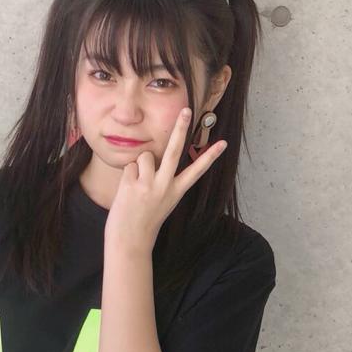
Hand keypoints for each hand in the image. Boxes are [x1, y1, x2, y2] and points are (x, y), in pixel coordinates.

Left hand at [104, 106, 226, 254]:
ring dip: (139, 166)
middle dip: (180, 129)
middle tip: (186, 110)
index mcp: (176, 191)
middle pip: (173, 151)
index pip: (196, 170)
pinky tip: (128, 191)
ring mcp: (149, 184)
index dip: (210, 156)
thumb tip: (151, 157)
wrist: (130, 241)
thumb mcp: (161, 201)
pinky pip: (130, 166)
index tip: (223, 143)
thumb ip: (161, 179)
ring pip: (145, 156)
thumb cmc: (145, 220)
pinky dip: (127, 175)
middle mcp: (165, 185)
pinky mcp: (132, 184)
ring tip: (138, 186)